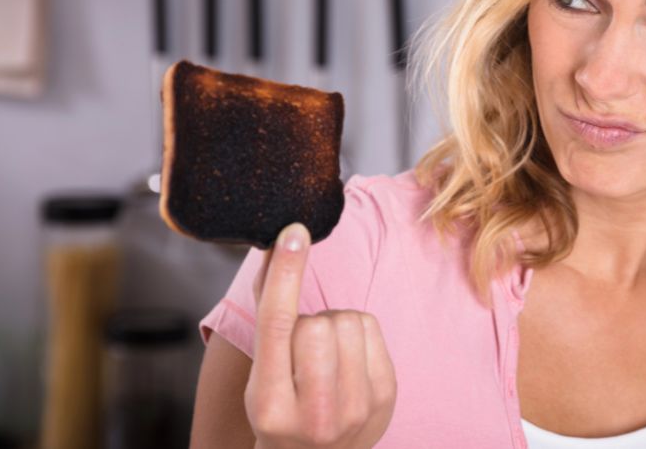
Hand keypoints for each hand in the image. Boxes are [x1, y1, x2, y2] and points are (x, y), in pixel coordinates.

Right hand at [244, 222, 396, 447]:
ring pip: (348, 321)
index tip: (294, 233)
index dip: (285, 275)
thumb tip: (280, 249)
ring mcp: (355, 410)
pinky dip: (357, 334)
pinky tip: (348, 361)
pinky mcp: (386, 399)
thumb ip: (267, 318)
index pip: (277, 326)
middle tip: (303, 349)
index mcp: (268, 405)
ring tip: (326, 356)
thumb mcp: (260, 377)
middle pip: (317, 324)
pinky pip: (371, 328)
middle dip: (308, 323)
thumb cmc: (281, 409)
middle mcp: (312, 413)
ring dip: (334, 325)